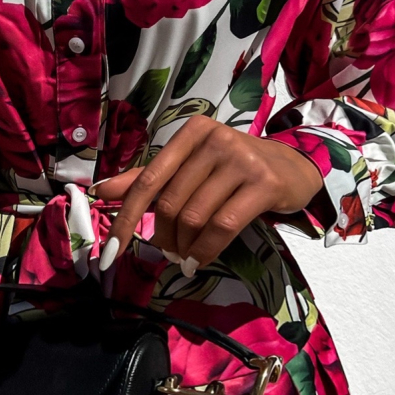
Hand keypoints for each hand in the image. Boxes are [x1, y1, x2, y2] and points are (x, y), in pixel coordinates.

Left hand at [94, 118, 323, 272]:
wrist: (293, 167)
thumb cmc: (235, 169)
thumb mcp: (191, 167)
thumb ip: (148, 178)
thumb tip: (101, 191)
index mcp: (191, 133)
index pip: (148, 180)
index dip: (125, 217)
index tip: (110, 250)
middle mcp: (215, 139)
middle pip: (171, 203)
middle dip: (163, 237)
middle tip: (168, 253)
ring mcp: (241, 159)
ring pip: (194, 217)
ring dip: (184, 247)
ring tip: (185, 257)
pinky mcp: (264, 183)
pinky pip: (223, 227)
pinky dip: (204, 251)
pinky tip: (198, 262)